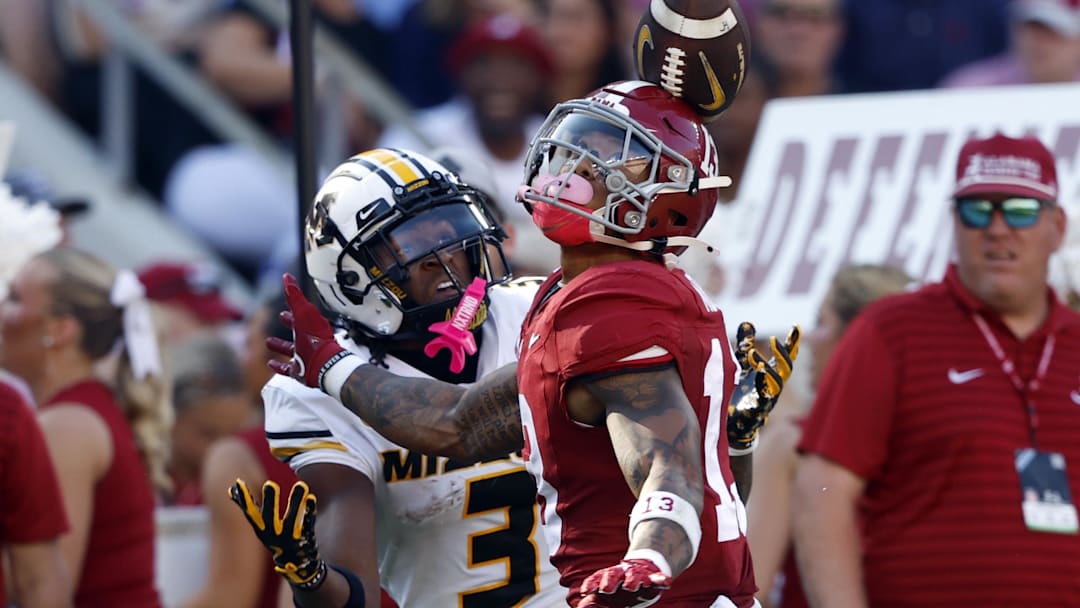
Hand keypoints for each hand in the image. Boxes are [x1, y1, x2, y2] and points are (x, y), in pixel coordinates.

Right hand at [229, 479, 326, 589]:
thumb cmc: (276, 538)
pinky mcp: (306, 537)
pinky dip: (310, 511)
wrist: (297, 566)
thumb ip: (248, 508)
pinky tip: (311, 497)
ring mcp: (290, 537)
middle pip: (270, 517)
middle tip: (270, 483)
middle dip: (270, 501)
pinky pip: (309, 523)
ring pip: (293, 518)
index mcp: (261, 529)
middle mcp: (274, 534)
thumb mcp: (260, 526)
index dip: (244, 499)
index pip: (250, 513)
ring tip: (301, 485)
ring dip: (296, 502)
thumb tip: (231, 490)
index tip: (239, 482)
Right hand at [266, 273, 348, 389]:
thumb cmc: (316, 339)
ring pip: (292, 348)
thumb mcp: (303, 312)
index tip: (287, 300)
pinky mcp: (301, 370)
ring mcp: (306, 355)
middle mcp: (310, 339)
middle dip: (289, 322)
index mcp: (312, 324)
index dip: (293, 306)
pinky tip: (271, 363)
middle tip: (281, 316)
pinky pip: (288, 367)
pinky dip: (279, 365)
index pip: (302, 312)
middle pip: (298, 328)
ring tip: (269, 341)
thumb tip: (287, 277)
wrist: (324, 364)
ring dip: (280, 344)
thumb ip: (294, 296)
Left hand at [579, 559, 671, 606]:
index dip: (591, 584)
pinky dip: (662, 579)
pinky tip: (666, 582)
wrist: (643, 572)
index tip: (584, 591)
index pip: (598, 578)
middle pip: (613, 574)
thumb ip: (595, 604)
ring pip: (635, 575)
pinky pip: (658, 578)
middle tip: (605, 589)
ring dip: (632, 579)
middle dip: (609, 581)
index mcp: (609, 577)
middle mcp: (622, 574)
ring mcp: (638, 574)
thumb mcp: (606, 597)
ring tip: (631, 585)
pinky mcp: (653, 577)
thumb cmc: (621, 589)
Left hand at [727, 322, 800, 450]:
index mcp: (772, 374)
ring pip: (776, 384)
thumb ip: (745, 344)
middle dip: (784, 355)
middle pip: (786, 369)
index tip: (796, 326)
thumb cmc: (740, 392)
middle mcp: (774, 386)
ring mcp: (768, 399)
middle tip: (775, 340)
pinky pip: (762, 398)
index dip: (792, 343)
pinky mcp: (758, 411)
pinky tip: (754, 372)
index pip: (786, 357)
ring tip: (754, 354)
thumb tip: (747, 322)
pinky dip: (759, 384)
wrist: (732, 422)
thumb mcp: (741, 365)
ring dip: (768, 369)